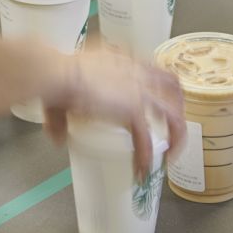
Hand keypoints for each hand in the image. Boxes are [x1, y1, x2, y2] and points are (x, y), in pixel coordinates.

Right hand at [42, 47, 185, 180]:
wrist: (57, 74)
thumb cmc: (55, 76)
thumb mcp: (62, 95)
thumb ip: (61, 117)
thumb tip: (57, 136)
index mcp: (123, 61)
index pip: (153, 68)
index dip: (160, 86)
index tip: (158, 100)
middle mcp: (137, 72)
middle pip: (173, 85)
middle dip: (177, 108)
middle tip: (171, 130)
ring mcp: (139, 90)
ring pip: (172, 113)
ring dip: (174, 136)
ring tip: (168, 157)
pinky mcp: (133, 109)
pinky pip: (146, 139)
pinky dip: (146, 157)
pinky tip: (142, 170)